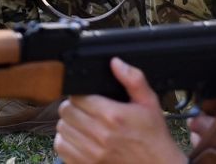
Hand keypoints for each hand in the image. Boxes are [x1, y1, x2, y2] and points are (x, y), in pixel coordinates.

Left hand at [55, 58, 185, 163]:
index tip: (89, 99)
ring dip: (69, 124)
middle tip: (85, 111)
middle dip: (74, 108)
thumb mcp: (149, 103)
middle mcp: (99, 134)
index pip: (77, 97)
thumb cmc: (153, 137)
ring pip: (62, 128)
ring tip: (83, 124)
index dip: (81, 95)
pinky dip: (66, 141)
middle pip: (66, 111)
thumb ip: (133, 79)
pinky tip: (79, 139)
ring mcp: (91, 152)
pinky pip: (61, 148)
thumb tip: (115, 62)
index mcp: (112, 115)